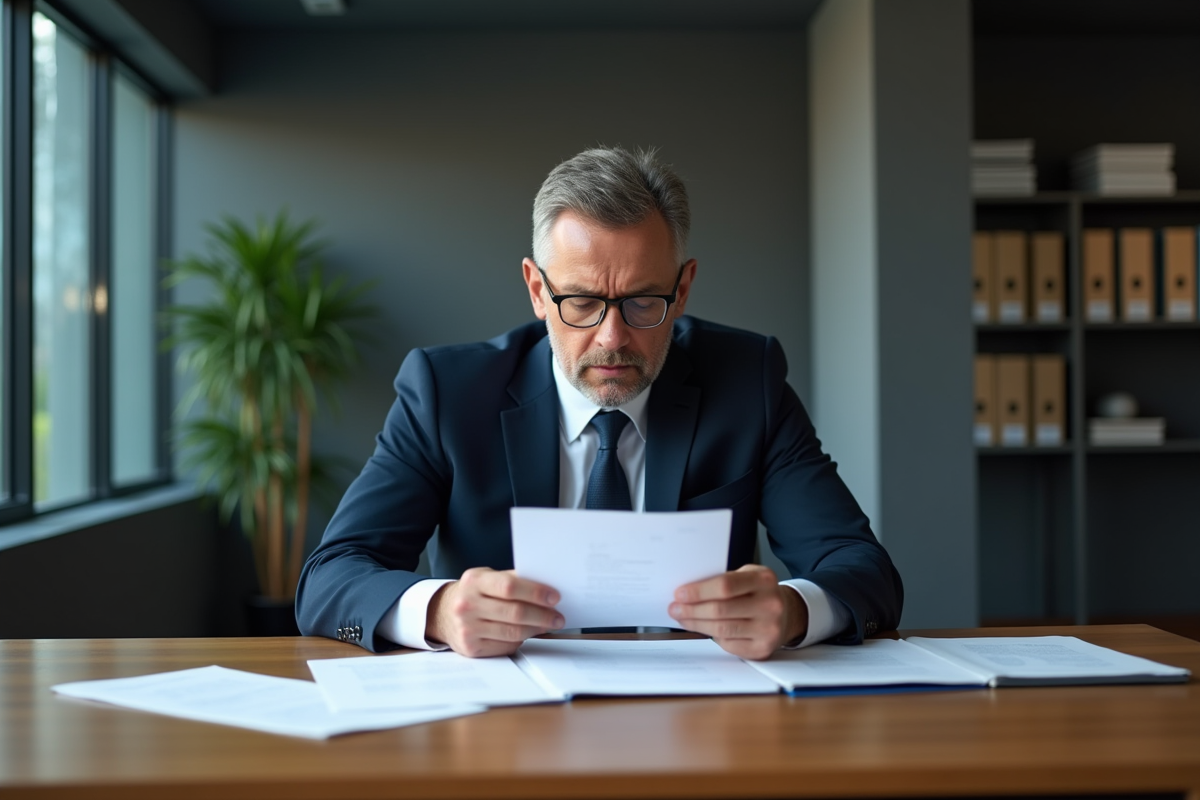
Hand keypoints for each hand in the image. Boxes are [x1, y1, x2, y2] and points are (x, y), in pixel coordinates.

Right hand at [426, 568, 562, 657]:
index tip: (554, 597)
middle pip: (514, 612)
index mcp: (474, 581)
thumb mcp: (486, 578)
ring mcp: (467, 628)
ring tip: (549, 624)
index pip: (509, 586)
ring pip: (512, 632)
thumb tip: (547, 588)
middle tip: (558, 617)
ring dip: (536, 629)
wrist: (442, 613)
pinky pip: (505, 645)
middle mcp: (467, 605)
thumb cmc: (474, 593)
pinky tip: (528, 633)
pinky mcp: (471, 648)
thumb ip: (512, 580)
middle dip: (542, 615)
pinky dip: (521, 639)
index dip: (535, 592)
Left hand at [668, 565, 807, 659]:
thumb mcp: (748, 576)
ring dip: (696, 624)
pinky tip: (704, 628)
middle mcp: (770, 604)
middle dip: (692, 610)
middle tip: (675, 608)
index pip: (725, 586)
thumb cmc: (759, 592)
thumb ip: (724, 581)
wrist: (787, 614)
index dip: (699, 591)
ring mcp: (768, 629)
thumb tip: (688, 593)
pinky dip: (713, 636)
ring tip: (682, 618)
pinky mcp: (762, 649)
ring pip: (721, 629)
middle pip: (720, 610)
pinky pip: (728, 643)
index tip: (679, 594)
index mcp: (764, 580)